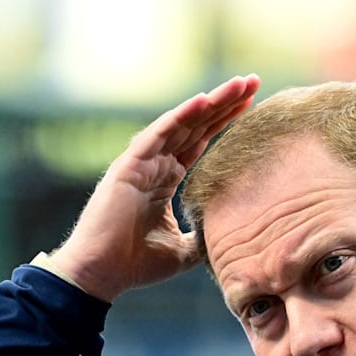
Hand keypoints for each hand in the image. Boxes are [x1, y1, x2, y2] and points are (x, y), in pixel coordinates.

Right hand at [45, 75, 260, 301]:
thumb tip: (226, 239)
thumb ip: (203, 238)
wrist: (101, 274)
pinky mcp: (129, 166)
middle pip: (196, 125)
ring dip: (210, 102)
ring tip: (239, 84)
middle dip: (225, 103)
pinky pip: (158, 134)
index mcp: (167, 178)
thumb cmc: (135, 264)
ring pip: (181, 123)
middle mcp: (156, 164)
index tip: (253, 103)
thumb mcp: (183, 251)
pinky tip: (203, 101)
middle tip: (252, 81)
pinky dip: (180, 116)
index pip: (201, 141)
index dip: (225, 121)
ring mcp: (142, 162)